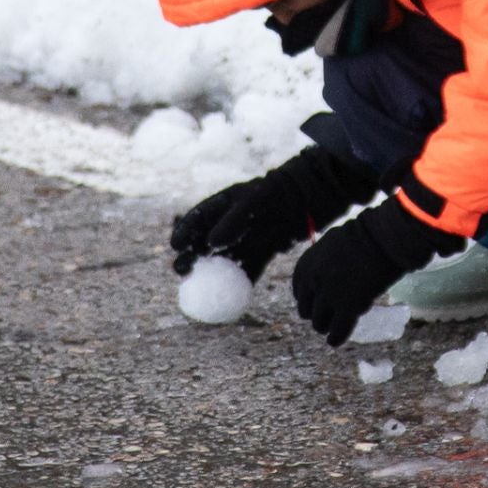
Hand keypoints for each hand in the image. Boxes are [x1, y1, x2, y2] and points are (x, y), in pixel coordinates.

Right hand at [169, 146, 377, 280]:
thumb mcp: (254, 200)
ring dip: (211, 272)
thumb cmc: (280, 193)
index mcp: (226, 203)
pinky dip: (239, 280)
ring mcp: (249, 237)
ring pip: (225, 258)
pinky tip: (230, 294)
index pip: (199, 217)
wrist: (311, 199)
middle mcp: (234, 222)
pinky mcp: (264, 250)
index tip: (175, 245)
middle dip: (191, 256)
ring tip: (198, 286)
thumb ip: (233, 220)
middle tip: (182, 270)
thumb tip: (213, 242)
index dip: (185, 231)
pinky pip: (248, 267)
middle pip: (206, 241)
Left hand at [292, 198, 462, 345]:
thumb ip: (324, 263)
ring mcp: (329, 295)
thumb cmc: (365, 235)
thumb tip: (326, 275)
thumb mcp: (333, 245)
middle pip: (306, 310)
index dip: (308, 299)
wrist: (381, 237)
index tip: (316, 302)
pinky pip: (337, 330)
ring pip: (319, 323)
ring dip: (327, 326)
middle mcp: (312, 281)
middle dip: (317, 314)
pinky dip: (336, 338)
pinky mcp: (347, 307)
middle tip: (329, 315)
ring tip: (335, 326)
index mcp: (307, 264)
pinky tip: (336, 341)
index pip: (299, 291)